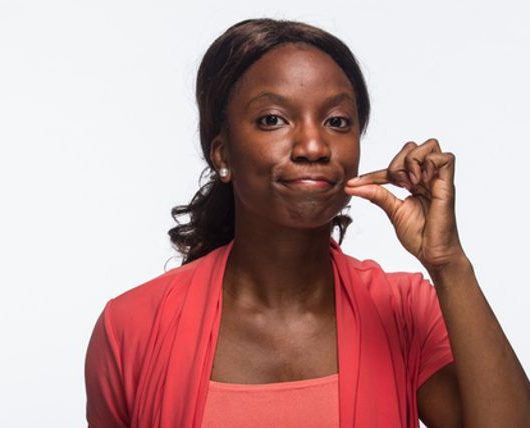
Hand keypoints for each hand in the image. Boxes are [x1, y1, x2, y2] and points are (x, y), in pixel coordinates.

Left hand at [345, 139, 466, 272]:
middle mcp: (428, 178)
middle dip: (398, 161)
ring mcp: (439, 180)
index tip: (354, 184)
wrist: (433, 254)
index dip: (373, 174)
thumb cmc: (418, 235)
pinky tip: (421, 183)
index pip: (394, 166)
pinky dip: (429, 165)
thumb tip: (351, 186)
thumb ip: (376, 195)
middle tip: (397, 185)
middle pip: (413, 146)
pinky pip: (446, 158)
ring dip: (413, 160)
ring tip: (410, 183)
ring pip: (430, 145)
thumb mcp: (392, 210)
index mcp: (415, 183)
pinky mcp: (448, 185)